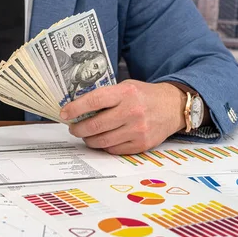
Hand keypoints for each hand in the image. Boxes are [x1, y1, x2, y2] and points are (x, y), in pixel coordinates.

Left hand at [60, 80, 186, 154]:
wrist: (173, 106)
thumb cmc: (143, 95)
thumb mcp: (125, 87)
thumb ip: (105, 96)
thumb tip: (77, 107)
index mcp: (125, 93)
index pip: (94, 101)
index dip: (75, 108)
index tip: (64, 113)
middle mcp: (132, 112)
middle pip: (95, 125)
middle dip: (78, 129)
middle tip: (73, 128)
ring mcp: (138, 130)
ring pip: (102, 141)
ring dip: (89, 139)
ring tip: (85, 135)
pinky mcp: (142, 144)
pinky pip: (114, 149)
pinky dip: (104, 146)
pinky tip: (102, 140)